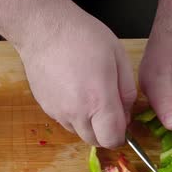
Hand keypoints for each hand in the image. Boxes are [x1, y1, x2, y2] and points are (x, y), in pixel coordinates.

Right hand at [17, 7, 136, 147]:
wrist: (44, 31)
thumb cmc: (83, 37)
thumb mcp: (118, 58)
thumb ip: (127, 92)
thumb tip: (125, 115)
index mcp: (98, 101)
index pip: (112, 139)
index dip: (120, 135)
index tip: (122, 121)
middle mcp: (76, 113)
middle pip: (95, 141)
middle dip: (104, 132)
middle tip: (107, 108)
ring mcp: (58, 112)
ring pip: (78, 132)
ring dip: (88, 124)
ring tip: (88, 97)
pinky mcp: (46, 108)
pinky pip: (64, 121)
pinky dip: (73, 115)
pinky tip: (73, 92)